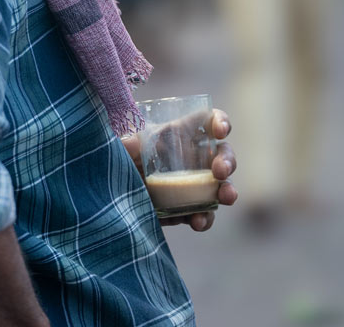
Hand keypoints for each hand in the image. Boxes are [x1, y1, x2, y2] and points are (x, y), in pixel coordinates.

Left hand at [122, 108, 236, 232]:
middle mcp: (192, 158)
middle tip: (220, 172)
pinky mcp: (188, 209)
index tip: (221, 131)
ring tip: (225, 198)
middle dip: (228, 161)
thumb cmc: (122, 159)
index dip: (220, 122)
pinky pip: (204, 214)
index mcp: (179, 134)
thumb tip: (129, 143)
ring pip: (221, 186)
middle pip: (222, 154)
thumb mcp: (122, 147)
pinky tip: (198, 221)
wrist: (115, 196)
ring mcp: (194, 185)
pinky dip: (205, 219)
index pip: (207, 121)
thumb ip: (125, 143)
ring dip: (228, 191)